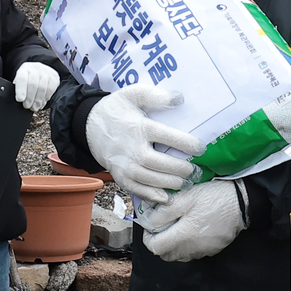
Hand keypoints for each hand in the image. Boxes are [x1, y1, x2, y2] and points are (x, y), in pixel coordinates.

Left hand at [13, 62, 58, 110]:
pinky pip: (51, 89)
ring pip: (42, 88)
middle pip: (33, 84)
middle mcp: (35, 68)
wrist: (40, 72)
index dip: (21, 89)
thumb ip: (19, 90)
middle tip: (27, 106)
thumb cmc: (28, 80)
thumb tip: (20, 101)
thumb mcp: (20, 82)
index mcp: (24, 69)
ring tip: (34, 107)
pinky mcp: (54, 77)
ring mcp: (46, 72)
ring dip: (38, 100)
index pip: (22, 78)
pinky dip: (46, 98)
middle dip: (30, 98)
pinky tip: (42, 103)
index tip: (20, 99)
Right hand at [85, 86, 203, 203]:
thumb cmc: (116, 109)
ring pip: (151, 179)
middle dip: (181, 168)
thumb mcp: (132, 94)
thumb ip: (155, 95)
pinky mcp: (120, 176)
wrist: (88, 126)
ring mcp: (125, 165)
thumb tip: (179, 98)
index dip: (187, 144)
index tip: (202, 148)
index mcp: (139, 128)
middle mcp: (132, 149)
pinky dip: (152, 195)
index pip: (167, 137)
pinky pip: (137, 189)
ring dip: (170, 182)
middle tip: (196, 170)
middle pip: (160, 163)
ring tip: (186, 181)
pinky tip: (167, 196)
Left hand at [142, 179, 247, 261]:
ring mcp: (204, 251)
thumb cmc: (212, 197)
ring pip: (180, 255)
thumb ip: (163, 212)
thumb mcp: (185, 198)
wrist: (242, 201)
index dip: (148, 238)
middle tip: (163, 225)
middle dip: (160, 242)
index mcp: (183, 236)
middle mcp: (192, 249)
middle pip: (166, 255)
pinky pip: (193, 252)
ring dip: (174, 244)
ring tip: (178, 226)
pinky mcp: (213, 249)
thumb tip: (148, 222)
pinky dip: (188, 244)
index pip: (155, 248)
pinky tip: (194, 229)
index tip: (151, 226)